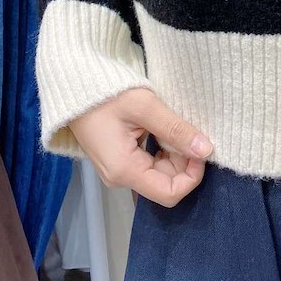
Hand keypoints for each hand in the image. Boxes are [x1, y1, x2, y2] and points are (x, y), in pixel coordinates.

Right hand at [68, 88, 213, 206]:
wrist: (73, 86)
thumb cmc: (105, 94)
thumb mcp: (145, 107)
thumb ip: (176, 130)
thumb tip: (207, 150)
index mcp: (125, 170)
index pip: (170, 193)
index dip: (193, 175)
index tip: (201, 148)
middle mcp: (120, 178)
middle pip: (166, 184)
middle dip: (186, 162)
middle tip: (189, 131)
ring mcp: (119, 170)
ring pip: (161, 173)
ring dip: (176, 154)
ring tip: (175, 126)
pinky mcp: (120, 160)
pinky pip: (151, 164)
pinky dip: (164, 149)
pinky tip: (164, 129)